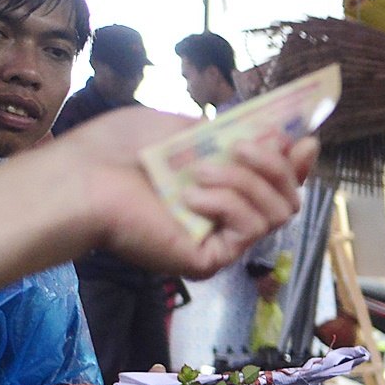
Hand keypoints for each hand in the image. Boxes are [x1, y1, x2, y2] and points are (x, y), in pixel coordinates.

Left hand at [0, 107, 319, 289]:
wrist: (82, 180)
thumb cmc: (115, 150)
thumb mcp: (177, 125)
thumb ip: (224, 132)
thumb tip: (272, 132)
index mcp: (215, 187)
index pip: (274, 183)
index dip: (294, 163)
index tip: (302, 140)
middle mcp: (222, 217)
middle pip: (287, 199)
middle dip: (275, 166)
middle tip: (242, 147)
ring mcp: (218, 241)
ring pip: (276, 212)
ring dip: (245, 180)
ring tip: (198, 171)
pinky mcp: (210, 259)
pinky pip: (249, 229)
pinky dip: (226, 203)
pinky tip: (189, 195)